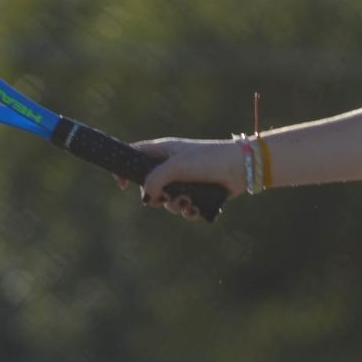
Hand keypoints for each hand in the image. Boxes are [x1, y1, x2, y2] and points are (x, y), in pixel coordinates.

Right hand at [116, 137, 245, 219]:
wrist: (240, 168)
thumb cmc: (207, 159)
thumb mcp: (176, 166)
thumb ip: (154, 180)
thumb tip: (145, 199)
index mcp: (164, 151)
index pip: (136, 155)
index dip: (124, 168)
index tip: (121, 186)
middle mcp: (172, 166)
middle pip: (150, 186)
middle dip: (155, 197)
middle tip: (164, 197)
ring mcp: (185, 180)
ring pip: (167, 201)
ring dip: (174, 205)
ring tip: (187, 201)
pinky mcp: (198, 194)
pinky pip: (184, 208)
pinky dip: (188, 211)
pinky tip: (195, 209)